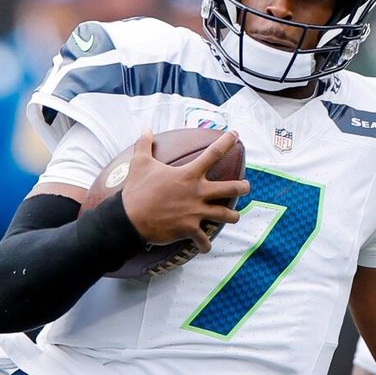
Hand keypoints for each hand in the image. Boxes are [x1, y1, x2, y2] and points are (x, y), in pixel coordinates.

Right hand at [118, 131, 250, 251]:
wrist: (129, 218)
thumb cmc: (136, 190)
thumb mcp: (140, 163)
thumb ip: (144, 144)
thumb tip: (145, 128)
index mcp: (189, 174)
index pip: (214, 153)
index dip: (227, 141)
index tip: (236, 134)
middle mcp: (197, 192)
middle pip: (231, 188)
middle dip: (243, 187)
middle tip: (246, 186)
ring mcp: (196, 212)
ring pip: (226, 215)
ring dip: (232, 216)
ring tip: (234, 216)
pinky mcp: (189, 229)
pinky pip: (204, 240)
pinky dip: (205, 245)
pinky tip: (205, 247)